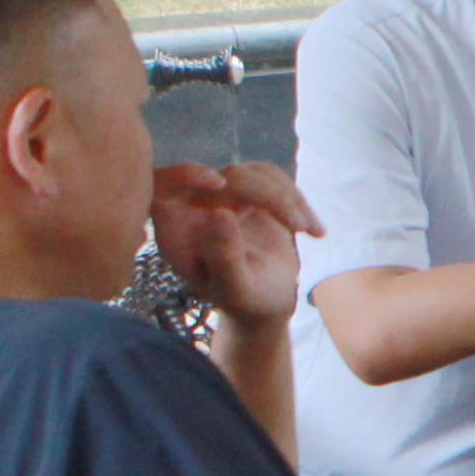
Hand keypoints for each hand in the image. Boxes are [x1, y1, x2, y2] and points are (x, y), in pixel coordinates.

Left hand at [147, 160, 321, 326]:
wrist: (269, 300)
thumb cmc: (246, 302)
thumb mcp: (236, 289)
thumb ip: (223, 257)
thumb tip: (220, 212)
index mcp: (177, 230)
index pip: (162, 186)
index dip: (183, 175)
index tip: (218, 182)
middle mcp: (196, 208)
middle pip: (223, 176)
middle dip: (263, 194)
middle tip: (296, 224)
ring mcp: (225, 197)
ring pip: (252, 173)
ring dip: (286, 197)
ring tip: (308, 230)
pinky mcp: (251, 192)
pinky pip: (272, 178)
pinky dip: (297, 200)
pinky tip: (313, 230)